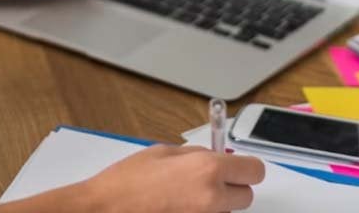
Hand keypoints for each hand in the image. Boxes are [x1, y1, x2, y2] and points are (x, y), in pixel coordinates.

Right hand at [81, 145, 264, 212]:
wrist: (104, 210)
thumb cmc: (126, 183)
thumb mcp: (163, 152)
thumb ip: (196, 154)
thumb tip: (215, 156)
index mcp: (207, 170)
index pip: (255, 171)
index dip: (245, 167)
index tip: (238, 167)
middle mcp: (212, 198)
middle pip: (246, 196)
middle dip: (231, 188)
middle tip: (208, 183)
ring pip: (226, 212)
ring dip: (214, 205)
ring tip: (184, 199)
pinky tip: (177, 209)